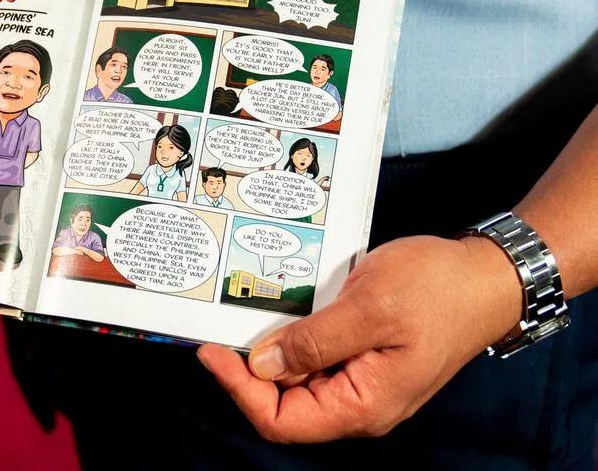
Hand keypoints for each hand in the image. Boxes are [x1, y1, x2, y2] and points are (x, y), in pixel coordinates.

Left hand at [197, 235, 521, 441]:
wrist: (486, 275)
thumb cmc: (440, 290)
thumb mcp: (370, 307)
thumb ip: (315, 341)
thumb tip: (262, 364)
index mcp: (363, 404)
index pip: (281, 421)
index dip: (239, 390)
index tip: (212, 351)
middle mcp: (360, 402)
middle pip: (282, 404)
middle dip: (247, 369)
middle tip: (220, 326)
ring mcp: (362, 381)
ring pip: (296, 379)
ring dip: (269, 350)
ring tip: (243, 313)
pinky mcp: (363, 357)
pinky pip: (316, 357)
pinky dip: (292, 336)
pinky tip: (280, 308)